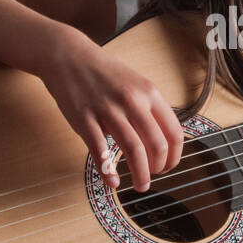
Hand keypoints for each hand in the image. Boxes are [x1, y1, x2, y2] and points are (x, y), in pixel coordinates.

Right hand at [34, 25, 183, 191]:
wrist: (68, 56)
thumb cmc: (103, 73)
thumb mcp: (135, 84)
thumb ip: (149, 109)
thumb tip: (162, 141)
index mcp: (149, 93)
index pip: (173, 132)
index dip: (174, 156)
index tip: (168, 166)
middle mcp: (133, 101)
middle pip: (157, 145)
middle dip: (158, 168)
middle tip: (152, 177)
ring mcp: (108, 110)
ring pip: (133, 150)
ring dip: (140, 174)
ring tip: (140, 185)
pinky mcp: (85, 119)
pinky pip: (100, 151)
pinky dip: (108, 172)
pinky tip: (113, 182)